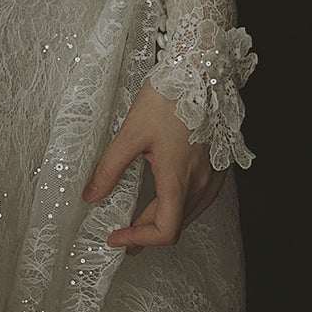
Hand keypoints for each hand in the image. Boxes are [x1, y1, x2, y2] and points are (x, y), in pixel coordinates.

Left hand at [81, 75, 225, 256]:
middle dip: (146, 234)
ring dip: (164, 222)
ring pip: (190, 214)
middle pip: (175, 224)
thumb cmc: (169, 98)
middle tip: (122, 238)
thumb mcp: (131, 134)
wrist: (202, 71)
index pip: (165, 231)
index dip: (138, 240)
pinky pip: (201, 198)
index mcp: (179, 179)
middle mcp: (202, 182)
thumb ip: (110, 168)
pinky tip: (165, 199)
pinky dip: (180, 207)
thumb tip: (91, 195)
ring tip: (140, 224)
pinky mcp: (219, 165)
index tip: (116, 239)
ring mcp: (214, 175)